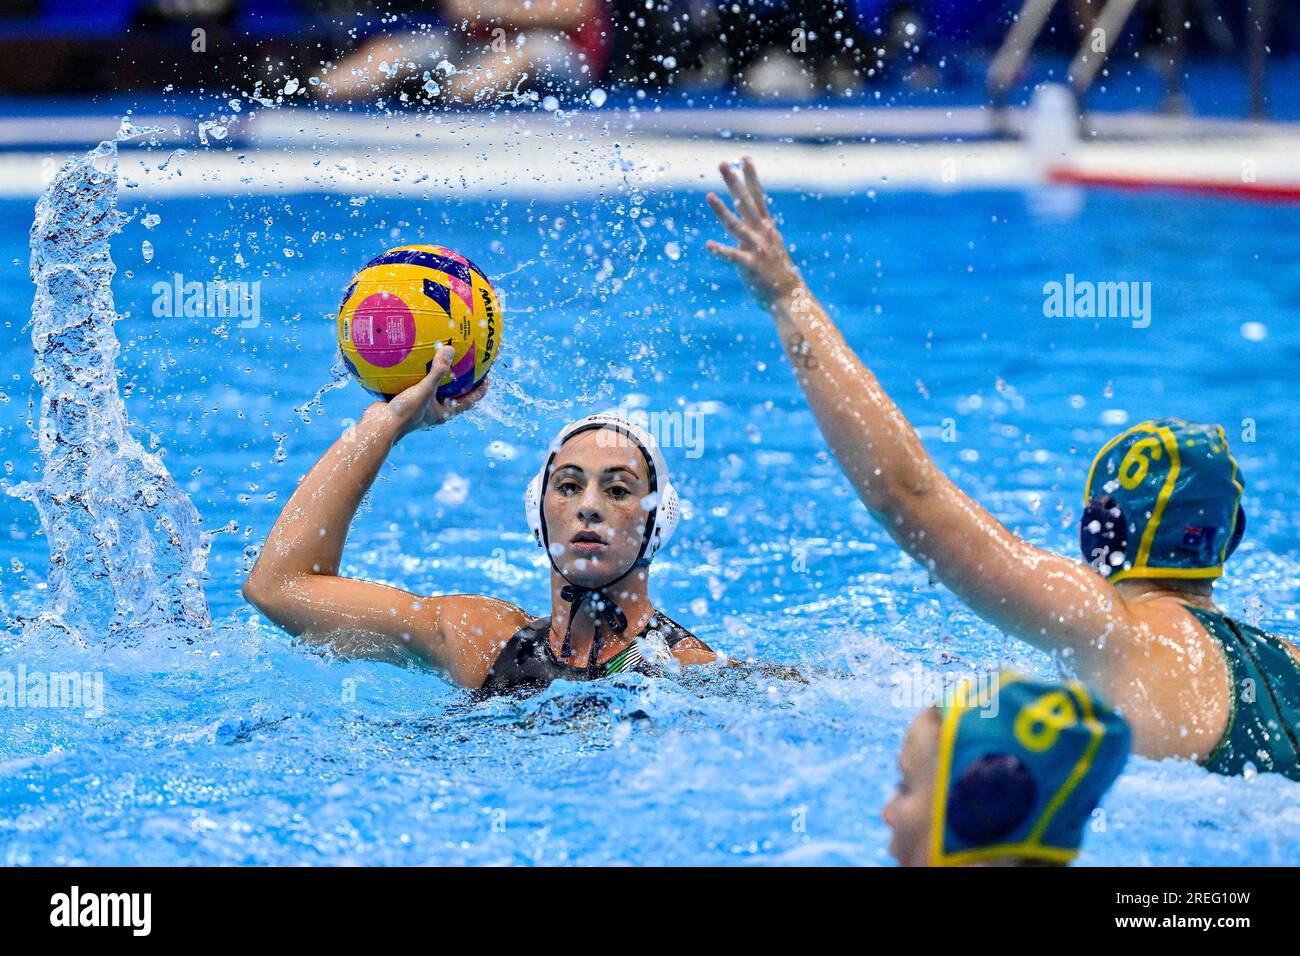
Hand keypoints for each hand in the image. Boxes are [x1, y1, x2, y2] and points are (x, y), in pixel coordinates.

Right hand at [383, 344, 489, 441]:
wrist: (379, 425)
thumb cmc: (405, 412)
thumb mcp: (425, 390)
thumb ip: (438, 371)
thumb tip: (450, 349)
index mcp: (443, 413)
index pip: (468, 401)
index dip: (480, 390)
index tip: (488, 378)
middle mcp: (433, 411)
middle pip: (453, 396)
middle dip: (460, 382)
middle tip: (467, 366)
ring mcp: (419, 407)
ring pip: (433, 391)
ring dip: (438, 378)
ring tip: (441, 360)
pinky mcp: (405, 402)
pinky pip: (414, 386)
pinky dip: (416, 375)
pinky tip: (412, 361)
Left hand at [706, 156, 804, 311]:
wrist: (790, 298)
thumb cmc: (779, 276)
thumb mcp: (769, 250)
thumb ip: (756, 238)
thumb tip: (744, 233)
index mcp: (767, 228)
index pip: (758, 197)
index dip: (751, 177)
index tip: (744, 158)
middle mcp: (762, 234)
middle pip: (745, 203)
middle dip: (734, 183)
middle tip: (723, 164)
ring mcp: (756, 249)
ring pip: (736, 225)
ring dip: (722, 211)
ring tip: (709, 196)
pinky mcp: (750, 266)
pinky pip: (733, 256)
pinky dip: (721, 251)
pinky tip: (709, 246)